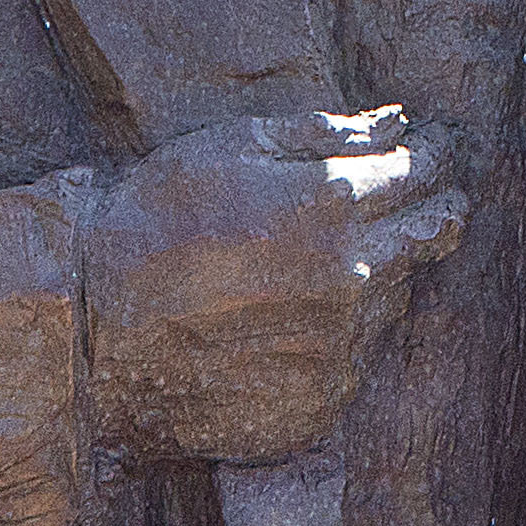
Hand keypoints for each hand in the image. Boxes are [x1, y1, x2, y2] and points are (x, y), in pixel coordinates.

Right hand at [78, 107, 466, 463]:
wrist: (89, 334)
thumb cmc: (152, 221)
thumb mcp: (233, 146)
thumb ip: (327, 134)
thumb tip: (400, 122)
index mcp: (335, 205)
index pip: (423, 173)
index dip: (436, 157)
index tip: (436, 151)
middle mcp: (354, 279)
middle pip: (431, 234)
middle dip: (436, 208)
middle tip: (428, 197)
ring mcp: (341, 348)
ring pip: (396, 296)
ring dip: (381, 272)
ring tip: (320, 262)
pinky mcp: (321, 403)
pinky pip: (357, 357)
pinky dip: (342, 333)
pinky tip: (291, 321)